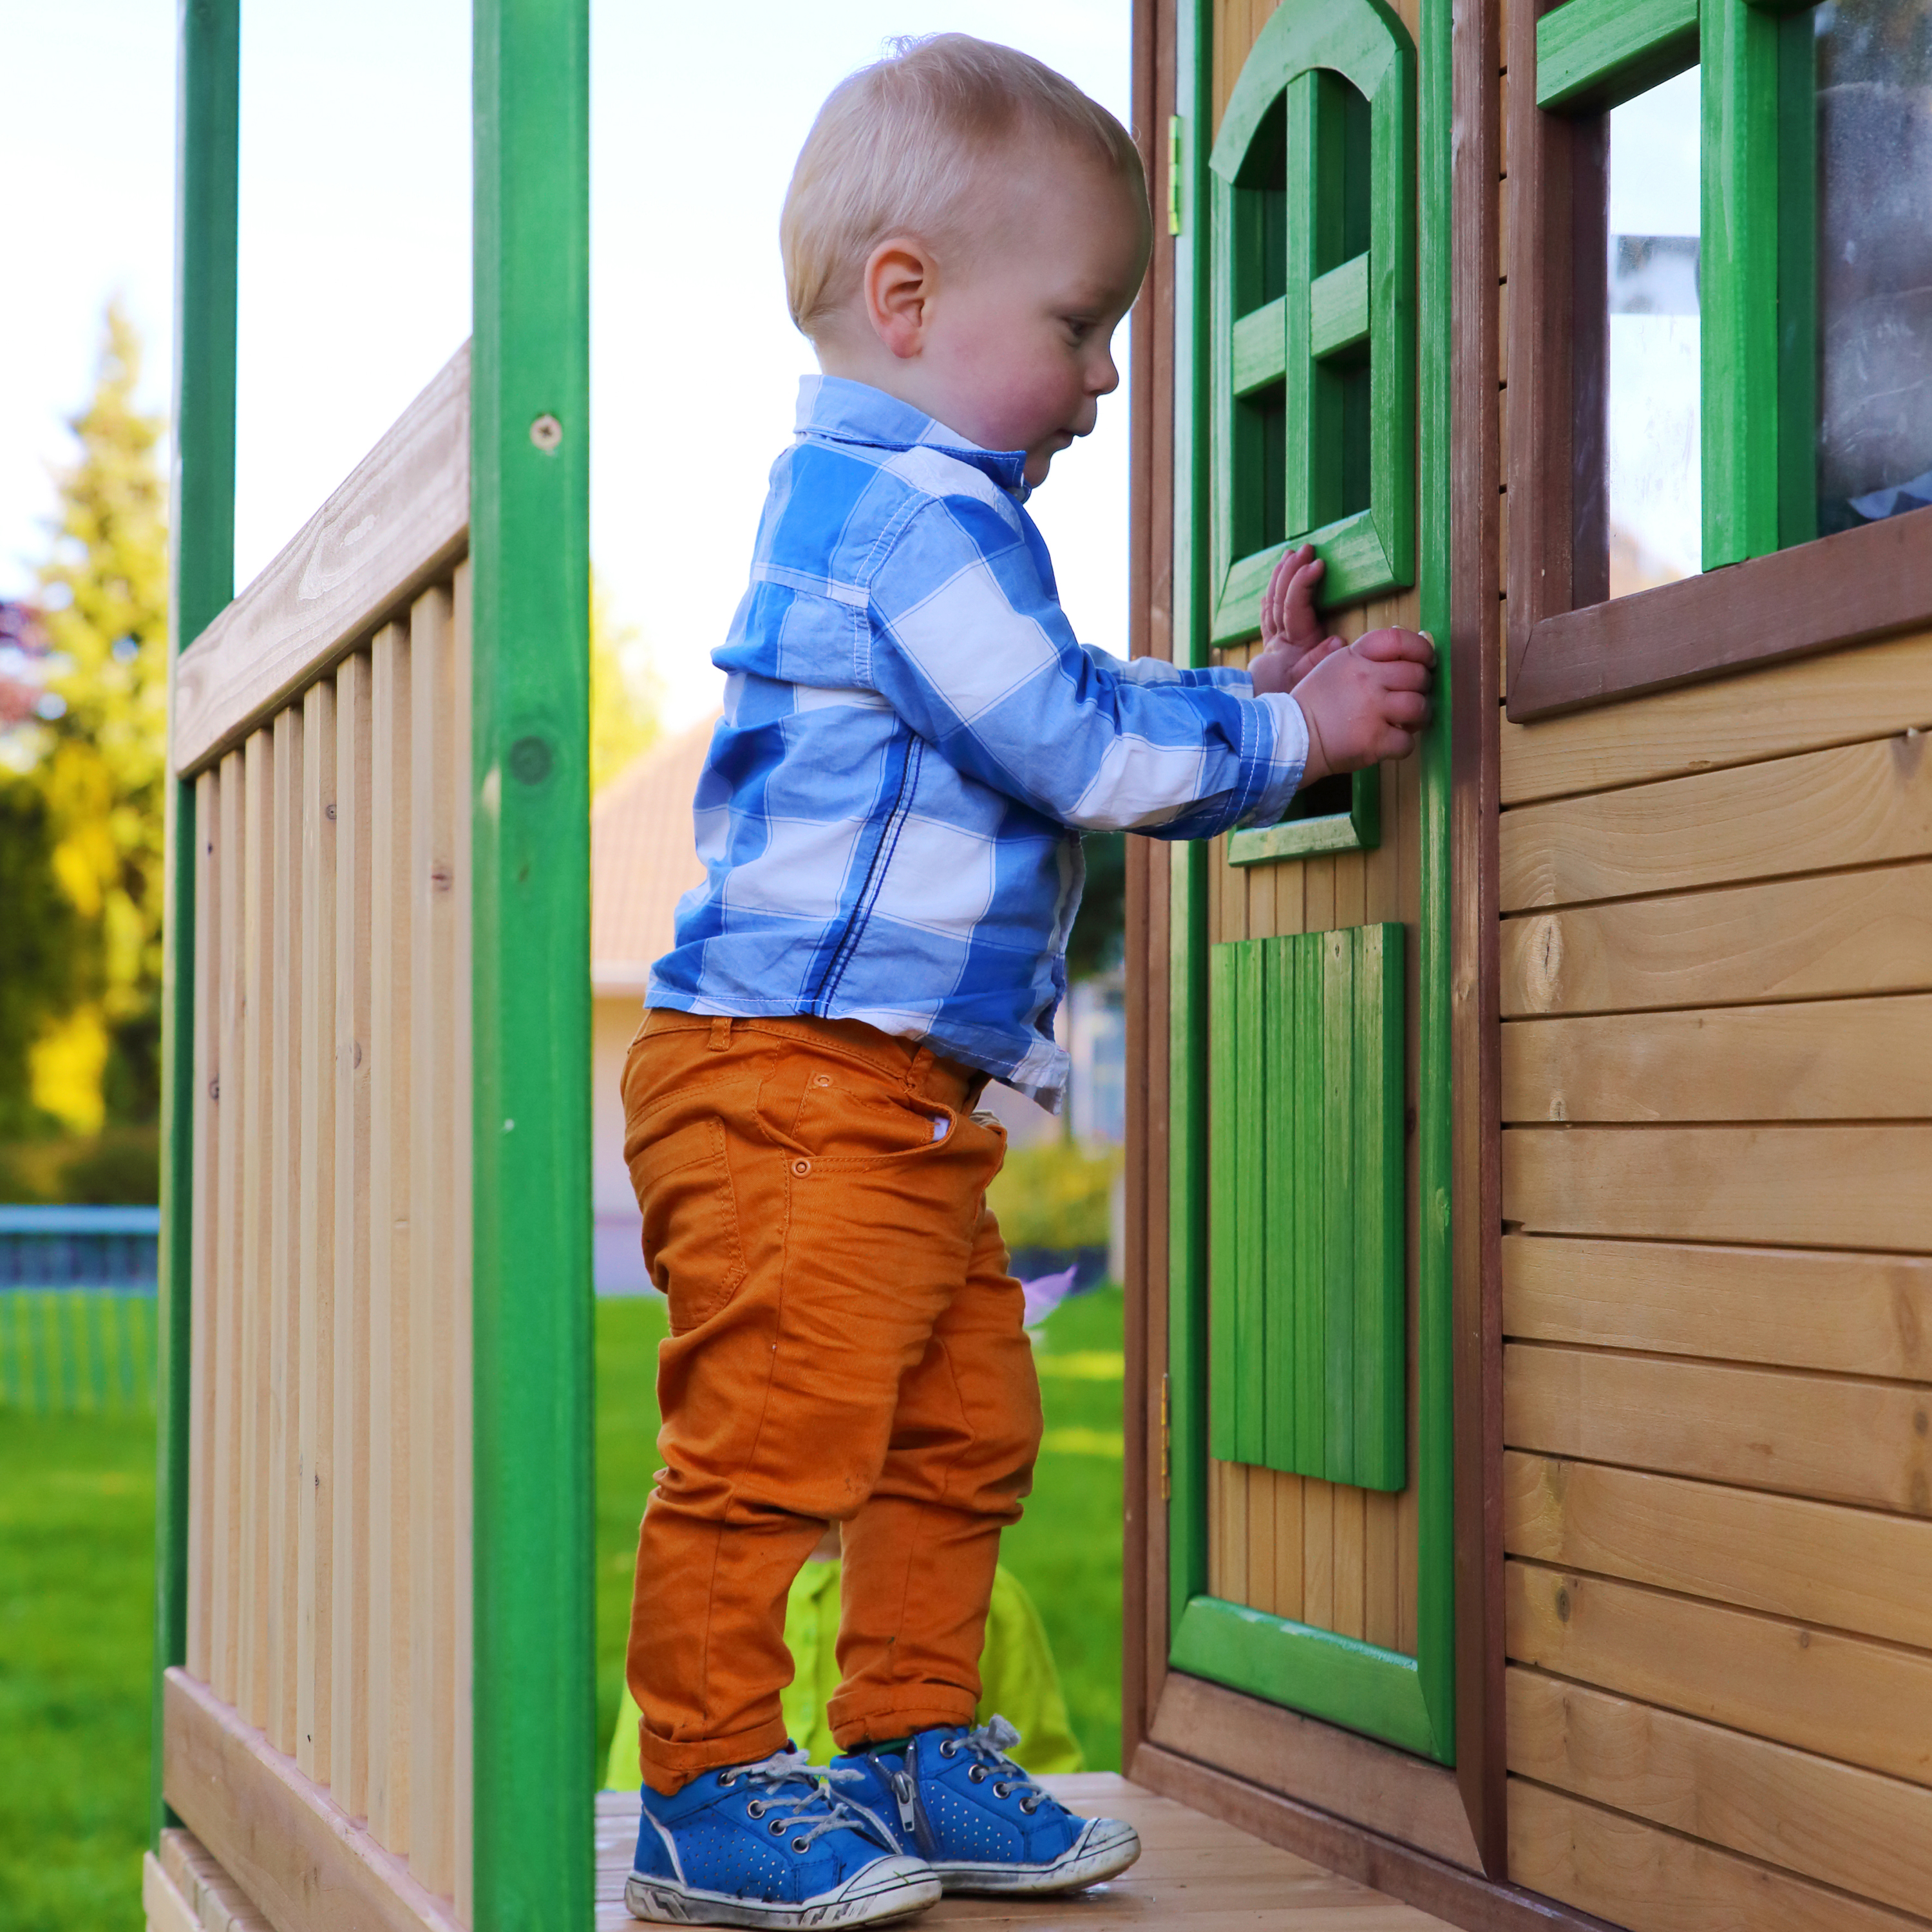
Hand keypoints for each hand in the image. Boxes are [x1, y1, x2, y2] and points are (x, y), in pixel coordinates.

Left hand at [1249, 544, 1346, 694]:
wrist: (1271, 719)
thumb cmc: (1293, 700)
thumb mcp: (1310, 683)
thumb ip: (1321, 660)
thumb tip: (1338, 639)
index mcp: (1294, 642)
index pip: (1295, 604)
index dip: (1304, 583)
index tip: (1318, 564)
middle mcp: (1280, 638)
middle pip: (1281, 597)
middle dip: (1292, 571)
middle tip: (1304, 550)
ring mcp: (1274, 640)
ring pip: (1273, 601)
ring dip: (1281, 577)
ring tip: (1289, 555)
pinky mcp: (1271, 645)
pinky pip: (1268, 615)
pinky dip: (1271, 597)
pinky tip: (1272, 587)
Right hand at [1292, 627, 1435, 783]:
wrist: (1291, 738)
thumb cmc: (1314, 703)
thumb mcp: (1333, 666)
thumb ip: (1364, 656)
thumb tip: (1403, 651)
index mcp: (1355, 657)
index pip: (1399, 640)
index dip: (1421, 649)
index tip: (1427, 661)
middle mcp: (1366, 680)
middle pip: (1417, 675)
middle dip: (1421, 687)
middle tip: (1412, 696)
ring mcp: (1372, 711)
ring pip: (1419, 707)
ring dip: (1419, 715)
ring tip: (1407, 720)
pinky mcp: (1375, 741)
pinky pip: (1408, 742)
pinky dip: (1403, 745)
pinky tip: (1390, 742)